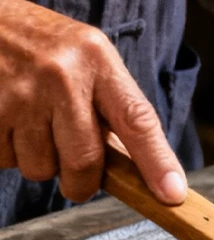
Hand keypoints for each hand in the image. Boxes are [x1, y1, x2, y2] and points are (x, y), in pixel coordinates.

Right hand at [0, 0, 185, 203]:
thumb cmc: (38, 45)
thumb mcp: (84, 59)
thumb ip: (111, 107)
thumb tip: (141, 170)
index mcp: (97, 59)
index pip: (137, 120)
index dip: (157, 162)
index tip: (172, 194)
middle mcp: (61, 74)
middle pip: (85, 162)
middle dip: (82, 182)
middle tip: (77, 175)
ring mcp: (20, 93)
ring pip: (40, 168)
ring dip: (38, 161)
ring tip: (31, 124)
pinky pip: (5, 160)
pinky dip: (7, 152)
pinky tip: (7, 120)